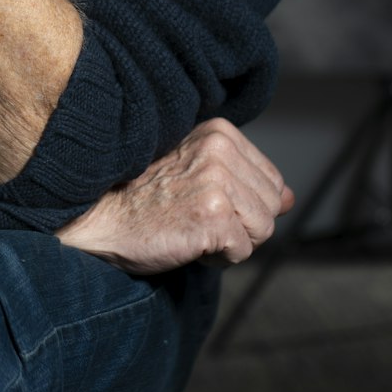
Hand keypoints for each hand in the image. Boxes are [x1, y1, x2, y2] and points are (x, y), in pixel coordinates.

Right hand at [57, 118, 293, 273]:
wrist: (100, 216)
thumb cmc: (143, 196)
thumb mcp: (198, 174)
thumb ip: (246, 181)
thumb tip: (290, 198)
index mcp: (219, 132)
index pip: (271, 181)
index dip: (243, 205)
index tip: (203, 202)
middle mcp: (220, 149)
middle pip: (270, 207)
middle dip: (240, 224)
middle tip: (194, 218)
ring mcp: (217, 181)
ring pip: (262, 230)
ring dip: (230, 242)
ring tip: (191, 229)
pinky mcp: (213, 216)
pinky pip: (242, 252)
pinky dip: (217, 258)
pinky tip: (187, 242)